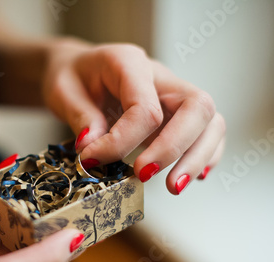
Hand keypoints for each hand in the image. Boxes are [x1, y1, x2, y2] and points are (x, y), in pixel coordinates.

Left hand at [43, 41, 224, 193]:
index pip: (145, 108)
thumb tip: (93, 147)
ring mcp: (174, 95)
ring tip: (174, 187)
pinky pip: (208, 132)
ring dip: (198, 157)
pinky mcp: (179, 115)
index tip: (93, 160)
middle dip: (175, 148)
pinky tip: (191, 175)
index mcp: (130, 63)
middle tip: (145, 175)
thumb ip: (79, 116)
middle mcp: (161, 77)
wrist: (79, 71)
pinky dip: (206, 155)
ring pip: (211, 121)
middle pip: (196, 107)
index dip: (122, 142)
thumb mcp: (63, 91)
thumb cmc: (72, 78)